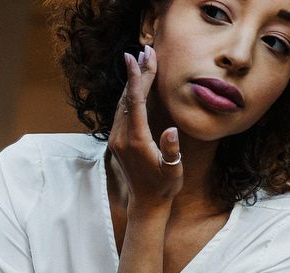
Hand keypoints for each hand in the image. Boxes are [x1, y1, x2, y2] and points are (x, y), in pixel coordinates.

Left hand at [108, 45, 182, 212]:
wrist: (146, 203)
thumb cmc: (164, 187)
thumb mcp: (173, 171)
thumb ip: (171, 152)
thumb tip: (171, 131)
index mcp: (136, 141)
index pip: (135, 103)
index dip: (137, 79)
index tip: (137, 58)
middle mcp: (121, 137)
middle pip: (128, 98)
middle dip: (137, 73)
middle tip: (146, 51)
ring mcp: (117, 138)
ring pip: (123, 103)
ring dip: (133, 82)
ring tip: (142, 61)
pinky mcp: (117, 140)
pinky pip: (122, 111)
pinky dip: (129, 95)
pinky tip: (136, 84)